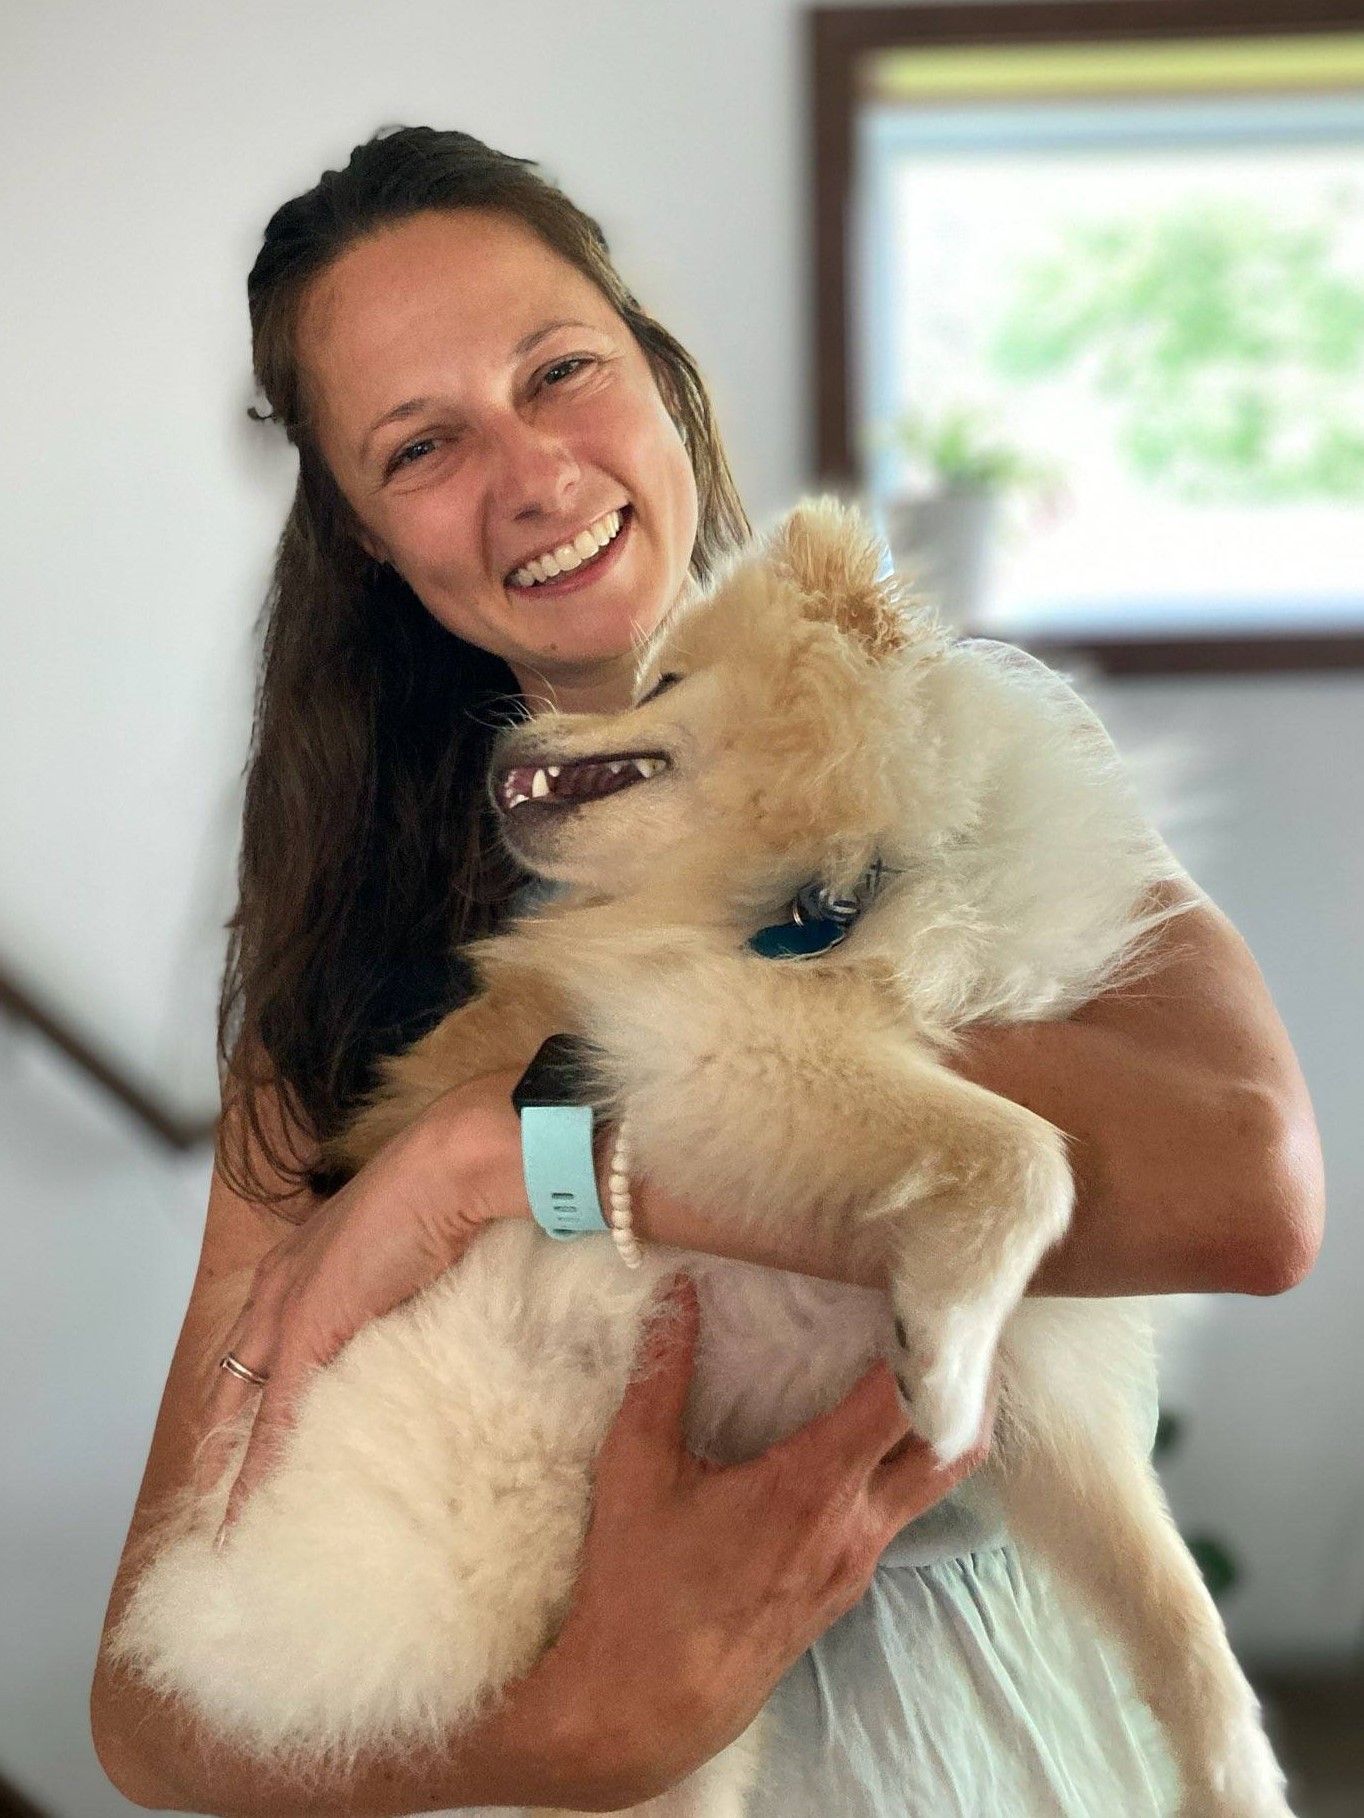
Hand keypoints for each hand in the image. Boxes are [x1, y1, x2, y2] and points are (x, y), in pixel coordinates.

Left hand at [206, 1071, 526, 1536]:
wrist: (454, 1165)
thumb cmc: (445, 1191)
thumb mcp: (411, 1254)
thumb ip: (401, 1290)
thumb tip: (429, 1312)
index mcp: (298, 1261)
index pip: (253, 1343)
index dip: (245, 1393)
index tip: (242, 1440)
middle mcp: (281, 1285)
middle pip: (232, 1377)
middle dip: (225, 1438)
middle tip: (222, 1500)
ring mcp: (289, 1311)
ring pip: (245, 1406)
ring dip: (239, 1465)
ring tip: (238, 1522)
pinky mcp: (308, 1336)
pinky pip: (276, 1423)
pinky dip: (260, 1476)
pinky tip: (251, 1519)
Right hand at [544, 1271, 993, 1806]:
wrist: (649, 1706)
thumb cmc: (639, 1589)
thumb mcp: (635, 1470)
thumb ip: (661, 1375)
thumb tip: (679, 1294)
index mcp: (810, 1487)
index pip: (905, 1404)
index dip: (927, 1346)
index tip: (924, 1294)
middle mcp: (855, 1523)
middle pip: (955, 1443)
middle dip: (967, 1377)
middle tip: (957, 1319)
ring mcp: (861, 1558)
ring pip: (939, 1478)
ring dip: (947, 1419)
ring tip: (935, 1361)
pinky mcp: (850, 1581)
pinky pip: (904, 1506)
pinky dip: (910, 1458)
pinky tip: (877, 1429)